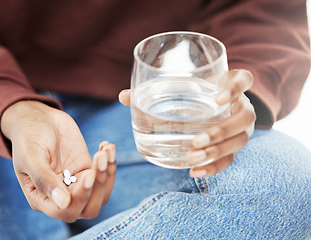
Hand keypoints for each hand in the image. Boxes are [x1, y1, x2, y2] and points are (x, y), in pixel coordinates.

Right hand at [1, 101, 115, 221]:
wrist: (37, 118)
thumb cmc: (28, 137)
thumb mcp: (31, 157)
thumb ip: (44, 180)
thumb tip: (63, 203)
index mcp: (41, 199)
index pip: (65, 211)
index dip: (80, 197)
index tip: (88, 173)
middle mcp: (60, 197)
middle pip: (88, 208)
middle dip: (98, 187)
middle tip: (99, 159)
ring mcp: (76, 184)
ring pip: (101, 195)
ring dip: (107, 174)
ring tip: (105, 151)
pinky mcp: (87, 170)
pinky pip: (105, 177)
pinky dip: (111, 164)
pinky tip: (106, 147)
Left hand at [118, 69, 255, 177]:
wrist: (210, 107)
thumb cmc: (192, 94)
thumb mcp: (178, 88)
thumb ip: (154, 90)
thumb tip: (123, 96)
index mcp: (229, 84)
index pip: (244, 79)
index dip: (235, 88)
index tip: (217, 97)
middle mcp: (241, 106)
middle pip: (246, 117)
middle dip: (223, 131)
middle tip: (198, 140)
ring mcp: (241, 128)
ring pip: (241, 141)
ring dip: (218, 152)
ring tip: (193, 158)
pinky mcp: (234, 146)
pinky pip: (231, 159)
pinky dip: (214, 167)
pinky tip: (194, 171)